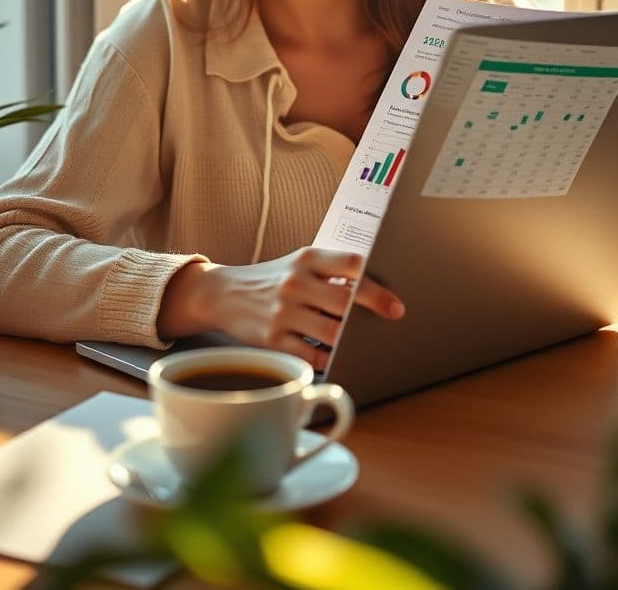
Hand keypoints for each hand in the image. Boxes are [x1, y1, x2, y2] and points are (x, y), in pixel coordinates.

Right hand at [160, 248, 403, 369]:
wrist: (222, 293)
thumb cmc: (270, 279)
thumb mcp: (297, 264)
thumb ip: (330, 272)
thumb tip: (374, 293)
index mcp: (306, 258)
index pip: (351, 264)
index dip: (376, 285)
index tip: (395, 304)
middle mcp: (295, 282)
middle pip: (346, 301)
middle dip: (372, 312)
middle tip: (391, 318)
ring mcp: (283, 311)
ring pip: (332, 333)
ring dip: (348, 339)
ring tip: (356, 340)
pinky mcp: (272, 339)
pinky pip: (312, 355)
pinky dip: (327, 357)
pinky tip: (331, 354)